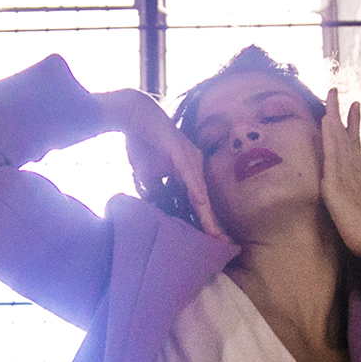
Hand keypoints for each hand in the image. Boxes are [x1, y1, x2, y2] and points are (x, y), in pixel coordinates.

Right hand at [97, 89, 229, 241]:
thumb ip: (155, 190)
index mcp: (188, 172)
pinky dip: (196, 192)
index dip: (205, 222)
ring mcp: (189, 159)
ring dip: (209, 216)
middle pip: (205, 201)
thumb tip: (155, 207)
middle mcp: (194, 166)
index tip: (213, 242)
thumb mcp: (148, 174)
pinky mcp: (180, 152)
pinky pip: (189, 175)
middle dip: (214, 225)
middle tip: (225, 246)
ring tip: (217, 236)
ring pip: (201, 193)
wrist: (135, 115)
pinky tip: (202, 206)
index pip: (198, 203)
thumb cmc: (143, 142)